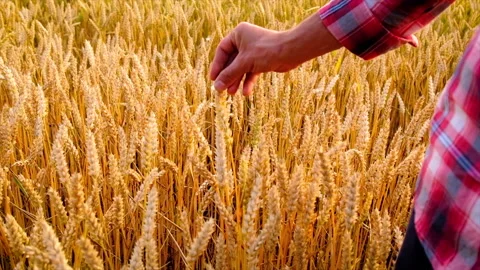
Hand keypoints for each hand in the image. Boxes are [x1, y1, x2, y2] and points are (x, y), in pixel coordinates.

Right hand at [209, 14, 341, 95]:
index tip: (213, 79)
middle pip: (231, 61)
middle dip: (228, 76)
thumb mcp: (244, 63)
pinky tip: (246, 93)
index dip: (217, 65)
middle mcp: (245, 41)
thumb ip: (229, 75)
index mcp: (238, 34)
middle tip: (221, 90)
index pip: (222, 50)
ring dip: (236, 81)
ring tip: (232, 94)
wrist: (291, 52)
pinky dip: (248, 82)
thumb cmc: (266, 51)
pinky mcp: (261, 61)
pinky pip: (251, 72)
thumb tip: (216, 87)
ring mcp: (253, 51)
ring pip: (241, 68)